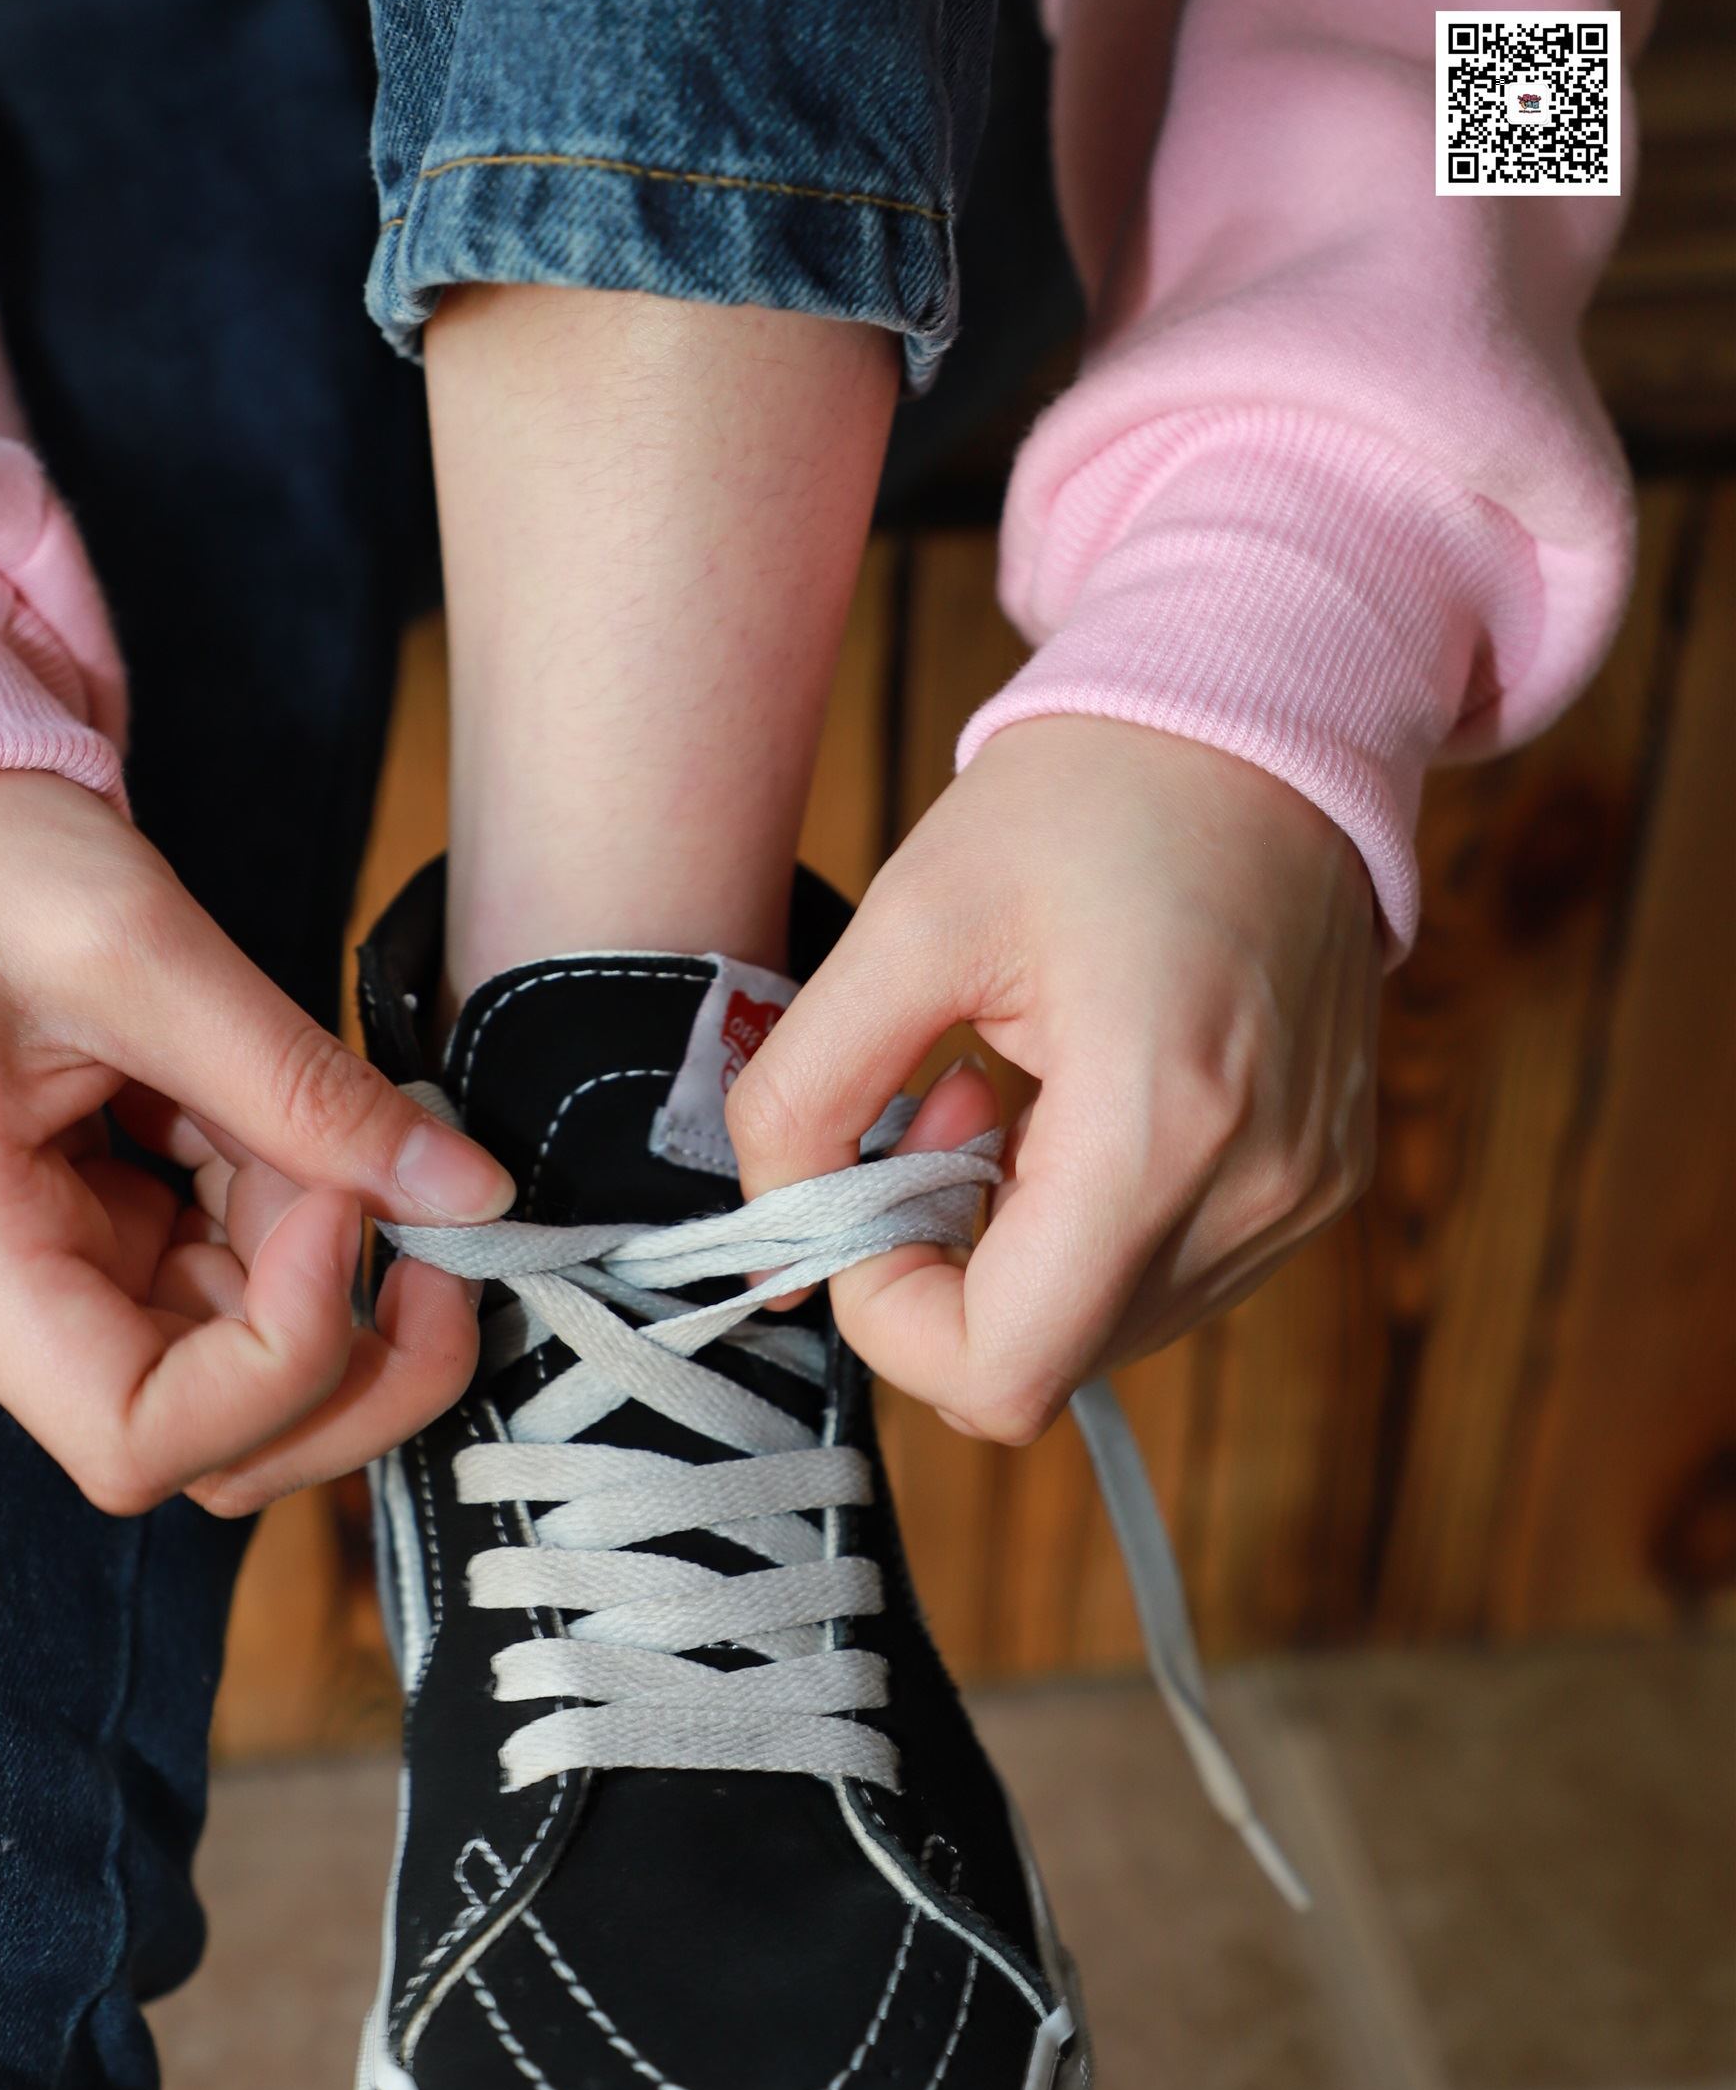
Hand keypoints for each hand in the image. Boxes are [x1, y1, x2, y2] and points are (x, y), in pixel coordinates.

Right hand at [0, 773, 512, 1515]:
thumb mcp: (139, 943)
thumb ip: (303, 1085)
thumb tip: (468, 1193)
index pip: (136, 1436)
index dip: (282, 1363)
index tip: (345, 1214)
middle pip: (212, 1443)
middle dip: (357, 1355)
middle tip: (439, 1226)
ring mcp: (49, 1283)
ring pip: (244, 1380)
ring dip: (340, 1282)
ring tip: (342, 1139)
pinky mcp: (100, 1248)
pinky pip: (233, 1291)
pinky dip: (301, 1229)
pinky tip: (298, 1133)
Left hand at [727, 715, 1380, 1442]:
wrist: (1267, 716)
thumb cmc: (1091, 796)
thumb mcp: (904, 923)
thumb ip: (805, 1096)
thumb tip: (769, 1240)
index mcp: (1162, 1127)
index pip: (1003, 1372)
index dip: (890, 1319)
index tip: (855, 1199)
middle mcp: (1260, 1190)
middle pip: (1048, 1362)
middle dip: (944, 1271)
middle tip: (925, 1117)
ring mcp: (1304, 1197)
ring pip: (1101, 1334)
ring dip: (1013, 1251)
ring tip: (998, 1097)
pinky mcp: (1320, 1183)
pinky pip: (1166, 1278)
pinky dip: (1086, 1226)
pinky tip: (1069, 1105)